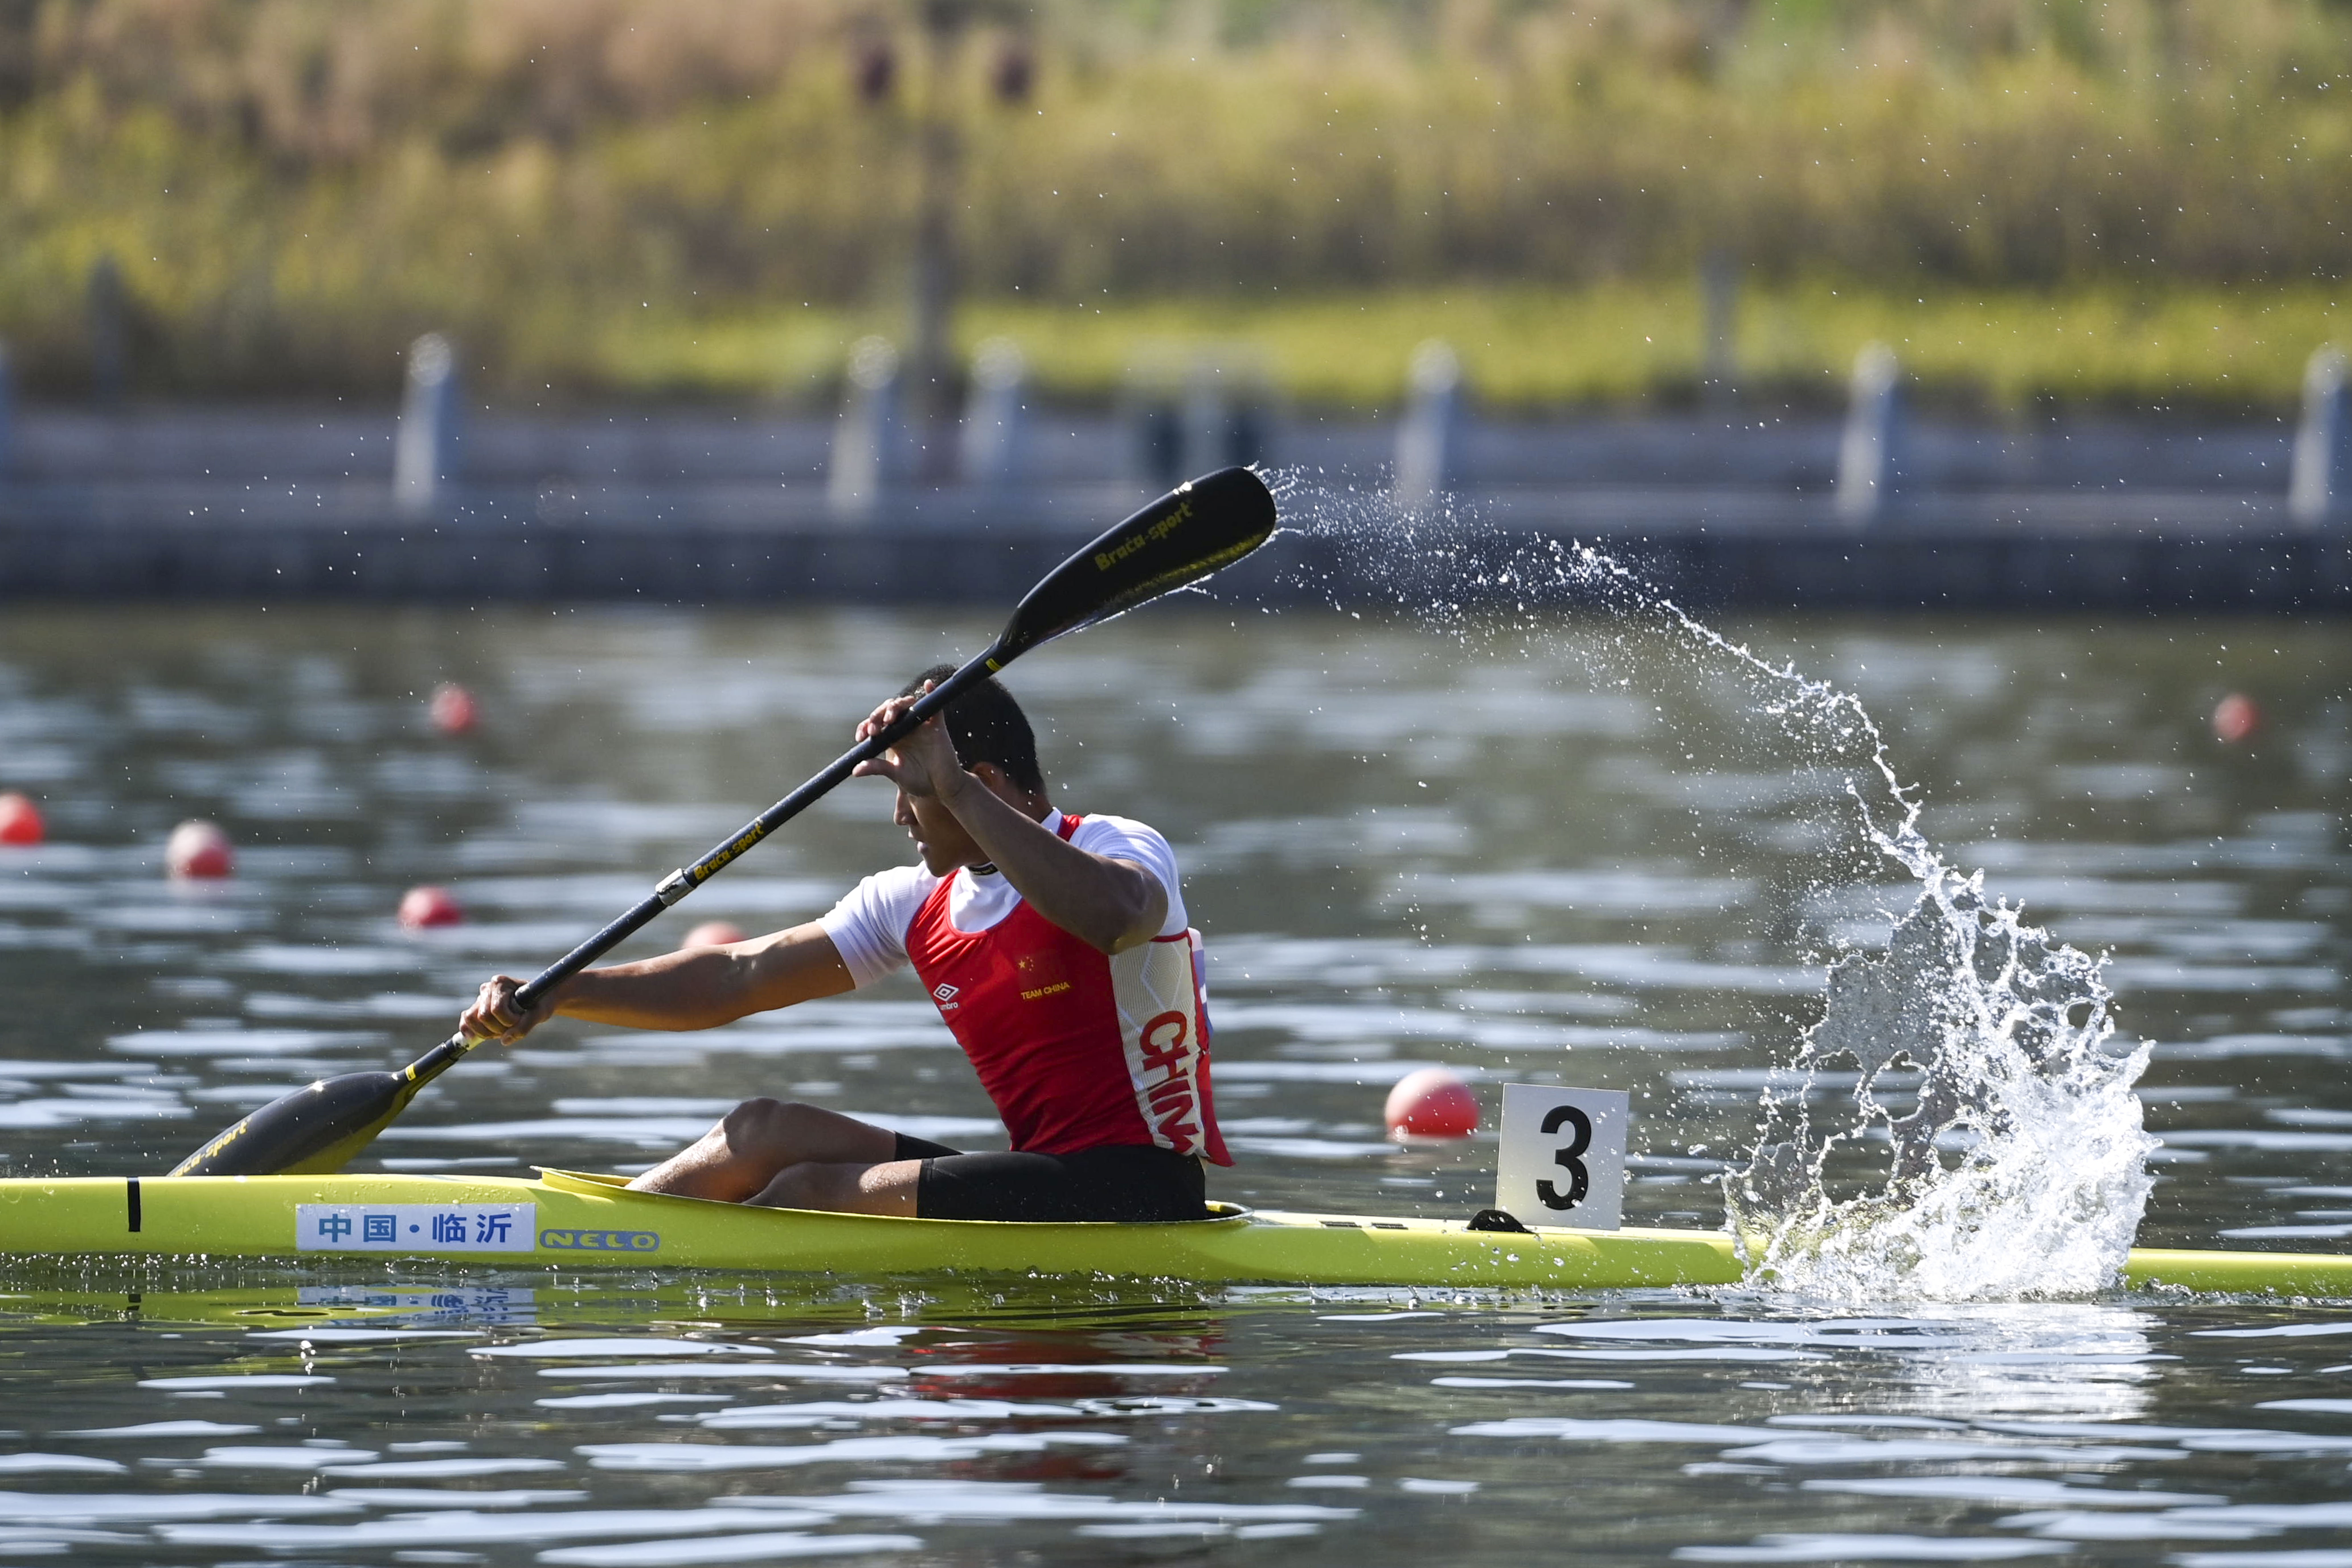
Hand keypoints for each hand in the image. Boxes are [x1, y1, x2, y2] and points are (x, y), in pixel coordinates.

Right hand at [461, 974, 555, 1045]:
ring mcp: (481, 998)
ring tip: (503, 1030)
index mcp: (501, 983)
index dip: (509, 1021)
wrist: (540, 999)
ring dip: (487, 1032)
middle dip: (498, 1028)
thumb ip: (525, 1026)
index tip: (521, 1018)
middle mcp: (487, 988)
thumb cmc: (542, 1002)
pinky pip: (466, 1022)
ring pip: (471, 1020)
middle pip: (483, 1016)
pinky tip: (478, 1038)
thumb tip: (504, 1041)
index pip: (497, 1009)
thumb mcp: (540, 1013)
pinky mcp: (477, 1009)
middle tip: (512, 1027)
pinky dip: (473, 1032)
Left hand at [850, 684, 967, 800]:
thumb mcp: (895, 774)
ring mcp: (920, 724)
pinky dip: (932, 693)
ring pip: (906, 705)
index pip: (875, 723)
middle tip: (875, 730)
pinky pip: (935, 705)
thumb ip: (877, 768)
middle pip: (888, 710)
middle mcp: (904, 727)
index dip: (866, 726)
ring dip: (896, 707)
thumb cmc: (918, 781)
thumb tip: (855, 770)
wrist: (942, 787)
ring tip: (889, 719)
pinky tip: (928, 685)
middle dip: (878, 716)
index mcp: (891, 737)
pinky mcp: (936, 725)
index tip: (861, 737)